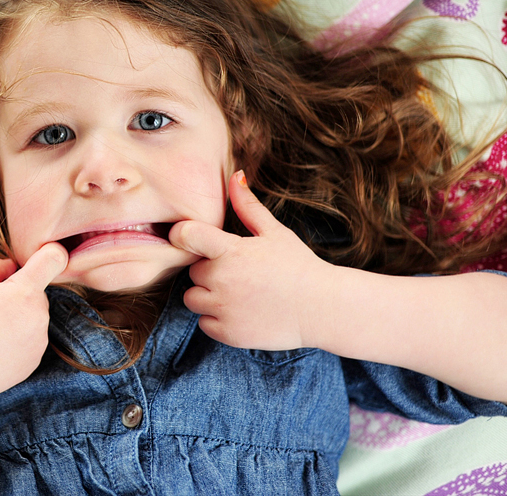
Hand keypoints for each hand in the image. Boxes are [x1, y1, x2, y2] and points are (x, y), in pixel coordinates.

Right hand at [0, 243, 67, 402]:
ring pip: (33, 319)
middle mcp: (39, 315)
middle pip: (37, 294)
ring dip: (18, 320)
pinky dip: (17, 342)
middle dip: (19, 296)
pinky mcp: (34, 361)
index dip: (50, 253)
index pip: (53, 259)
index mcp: (25, 292)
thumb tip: (13, 266)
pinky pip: (30, 342)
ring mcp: (39, 341)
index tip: (44, 256)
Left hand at [168, 171, 332, 350]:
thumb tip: (235, 174)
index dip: (183, 236)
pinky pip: (204, 323)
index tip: (191, 240)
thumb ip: (248, 206)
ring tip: (237, 292)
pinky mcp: (228, 333)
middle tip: (237, 273)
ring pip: (192, 299)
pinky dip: (216, 319)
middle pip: (192, 271)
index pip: (185, 236)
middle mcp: (222, 280)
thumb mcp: (274, 232)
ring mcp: (224, 308)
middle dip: (209, 271)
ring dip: (208, 296)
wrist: (323, 308)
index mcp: (230, 251)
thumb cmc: (298, 266)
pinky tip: (241, 311)